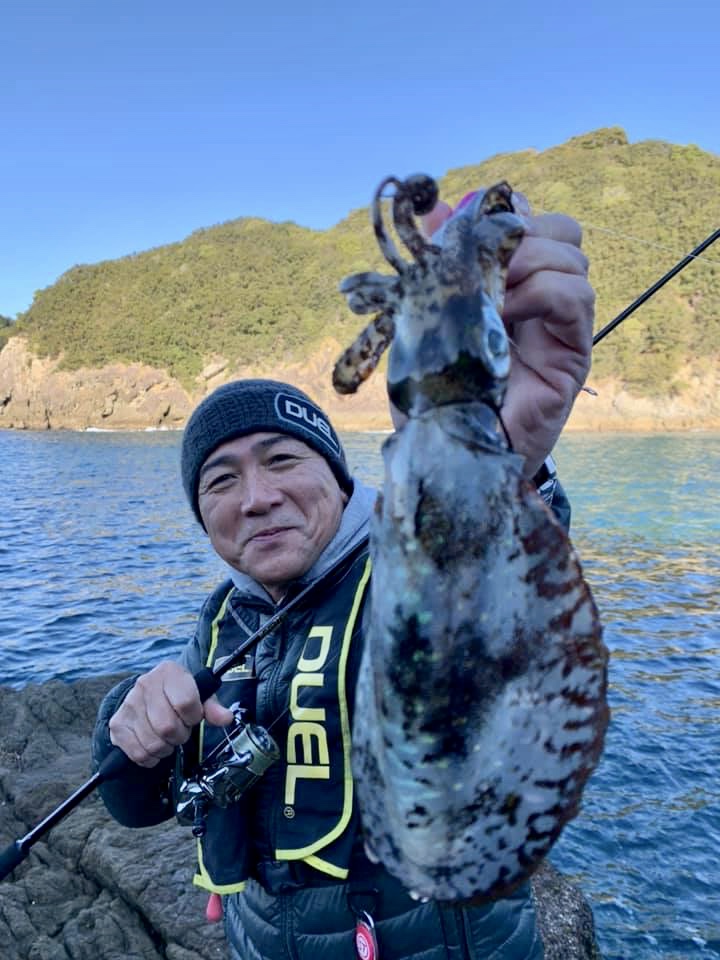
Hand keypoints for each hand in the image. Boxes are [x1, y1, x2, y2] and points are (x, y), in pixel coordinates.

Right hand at [109, 661, 234, 766]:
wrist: (147, 695)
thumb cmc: (178, 695)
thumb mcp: (199, 695)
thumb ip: (213, 707)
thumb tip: (226, 718)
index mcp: (169, 672)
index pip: (186, 703)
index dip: (194, 716)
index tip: (193, 716)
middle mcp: (145, 684)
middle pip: (168, 727)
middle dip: (180, 735)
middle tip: (180, 730)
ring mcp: (129, 705)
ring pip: (154, 743)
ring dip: (166, 747)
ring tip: (167, 737)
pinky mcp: (117, 725)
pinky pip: (139, 753)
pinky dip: (151, 757)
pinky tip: (154, 745)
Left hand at [423, 192, 594, 476]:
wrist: (450, 448)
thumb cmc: (438, 391)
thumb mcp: (425, 319)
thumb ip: (436, 266)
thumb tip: (437, 207)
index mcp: (511, 284)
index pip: (533, 223)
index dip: (506, 215)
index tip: (469, 229)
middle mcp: (543, 300)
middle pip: (562, 231)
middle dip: (522, 233)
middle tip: (483, 262)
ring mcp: (562, 326)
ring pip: (572, 258)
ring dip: (526, 263)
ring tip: (490, 294)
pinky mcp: (572, 353)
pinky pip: (574, 296)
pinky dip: (540, 291)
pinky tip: (506, 312)